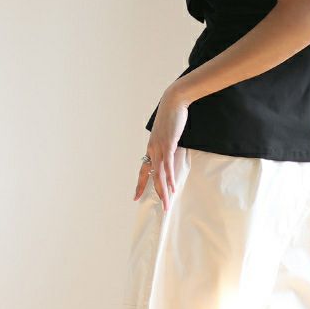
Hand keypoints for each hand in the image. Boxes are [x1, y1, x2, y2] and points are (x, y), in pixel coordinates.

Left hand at [133, 86, 188, 212]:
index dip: (140, 184)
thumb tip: (171, 149)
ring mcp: (159, 147)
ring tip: (167, 203)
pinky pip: (167, 165)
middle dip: (155, 193)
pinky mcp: (169, 144)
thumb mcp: (167, 132)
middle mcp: (152, 149)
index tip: (136, 197)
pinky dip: (169, 177)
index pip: (144, 169)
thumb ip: (167, 142)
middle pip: (151, 176)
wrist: (174, 102)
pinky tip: (172, 187)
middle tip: (161, 207)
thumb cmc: (171, 115)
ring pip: (159, 174)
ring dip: (164, 190)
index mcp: (151, 147)